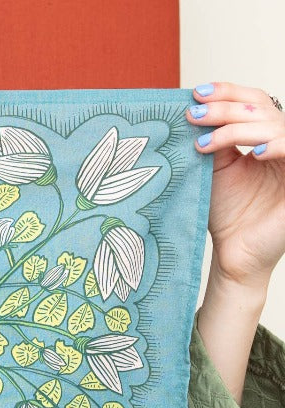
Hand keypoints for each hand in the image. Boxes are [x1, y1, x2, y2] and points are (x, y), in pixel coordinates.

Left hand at [188, 81, 284, 287]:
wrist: (234, 253)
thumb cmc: (227, 214)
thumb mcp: (216, 170)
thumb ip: (214, 141)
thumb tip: (197, 109)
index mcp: (265, 135)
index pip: (253, 101)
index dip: (229, 92)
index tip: (197, 93)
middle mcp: (282, 142)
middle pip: (261, 108)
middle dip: (225, 108)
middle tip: (194, 115)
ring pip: (274, 126)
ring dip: (237, 128)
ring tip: (204, 143)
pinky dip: (277, 145)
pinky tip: (255, 153)